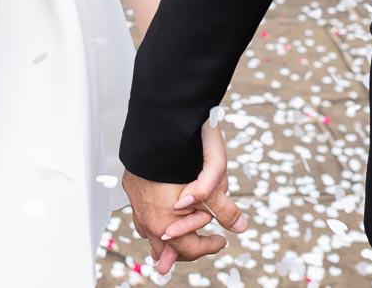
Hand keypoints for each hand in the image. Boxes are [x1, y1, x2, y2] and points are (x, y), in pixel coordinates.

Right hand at [123, 117, 248, 274]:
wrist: (159, 121)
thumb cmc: (185, 148)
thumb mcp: (214, 180)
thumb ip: (225, 209)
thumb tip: (241, 227)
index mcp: (164, 222)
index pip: (189, 248)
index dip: (209, 246)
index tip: (221, 239)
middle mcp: (146, 217)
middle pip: (166, 248)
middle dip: (185, 247)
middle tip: (202, 244)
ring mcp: (135, 202)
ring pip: (149, 232)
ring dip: (166, 236)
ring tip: (180, 237)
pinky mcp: (131, 187)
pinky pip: (141, 214)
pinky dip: (155, 220)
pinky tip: (163, 214)